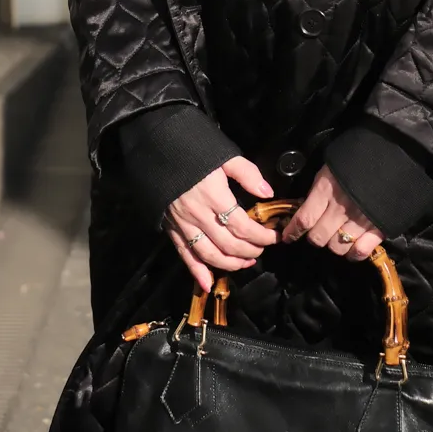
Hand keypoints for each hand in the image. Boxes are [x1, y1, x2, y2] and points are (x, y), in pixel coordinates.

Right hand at [164, 156, 278, 291]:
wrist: (158, 148)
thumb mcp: (224, 155)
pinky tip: (208, 283)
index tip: (274, 237)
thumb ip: (247, 173)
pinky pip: (185, 255)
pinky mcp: (171, 229)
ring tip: (246, 263)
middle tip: (262, 250)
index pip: (243, 226)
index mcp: (214, 196)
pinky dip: (196, 272)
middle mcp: (199, 215)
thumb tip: (267, 193)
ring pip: (209, 255)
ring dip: (230, 265)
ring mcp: (183, 225)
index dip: (261, 236)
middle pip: (228, 244)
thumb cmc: (195, 150)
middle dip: (250, 251)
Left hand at [281, 165, 383, 261]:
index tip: (287, 236)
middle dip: (314, 237)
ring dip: (333, 244)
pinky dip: (354, 254)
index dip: (293, 231)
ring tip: (336, 236)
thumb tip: (307, 206)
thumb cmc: (357, 157)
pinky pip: (360, 251)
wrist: (391, 152)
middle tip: (317, 231)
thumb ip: (318, 189)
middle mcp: (341, 208)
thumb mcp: (330, 168)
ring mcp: (360, 220)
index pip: (304, 219)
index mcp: (327, 190)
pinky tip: (352, 249)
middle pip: (318, 237)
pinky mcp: (378, 228)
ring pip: (337, 247)